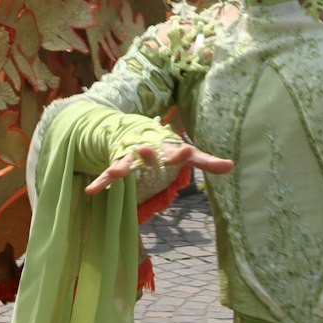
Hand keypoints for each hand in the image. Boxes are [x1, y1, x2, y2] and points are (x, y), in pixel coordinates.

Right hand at [85, 140, 232, 194]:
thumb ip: (207, 161)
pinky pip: (108, 175)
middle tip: (145, 149)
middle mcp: (148, 151)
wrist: (138, 130)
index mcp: (168, 149)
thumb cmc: (168, 147)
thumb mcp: (188, 153)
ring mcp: (131, 157)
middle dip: (147, 153)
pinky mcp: (118, 164)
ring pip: (126, 162)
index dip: (180, 152)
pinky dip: (100, 182)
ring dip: (120, 167)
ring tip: (114, 171)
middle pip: (148, 153)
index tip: (184, 151)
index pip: (176, 151)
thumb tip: (231, 166)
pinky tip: (90, 191)